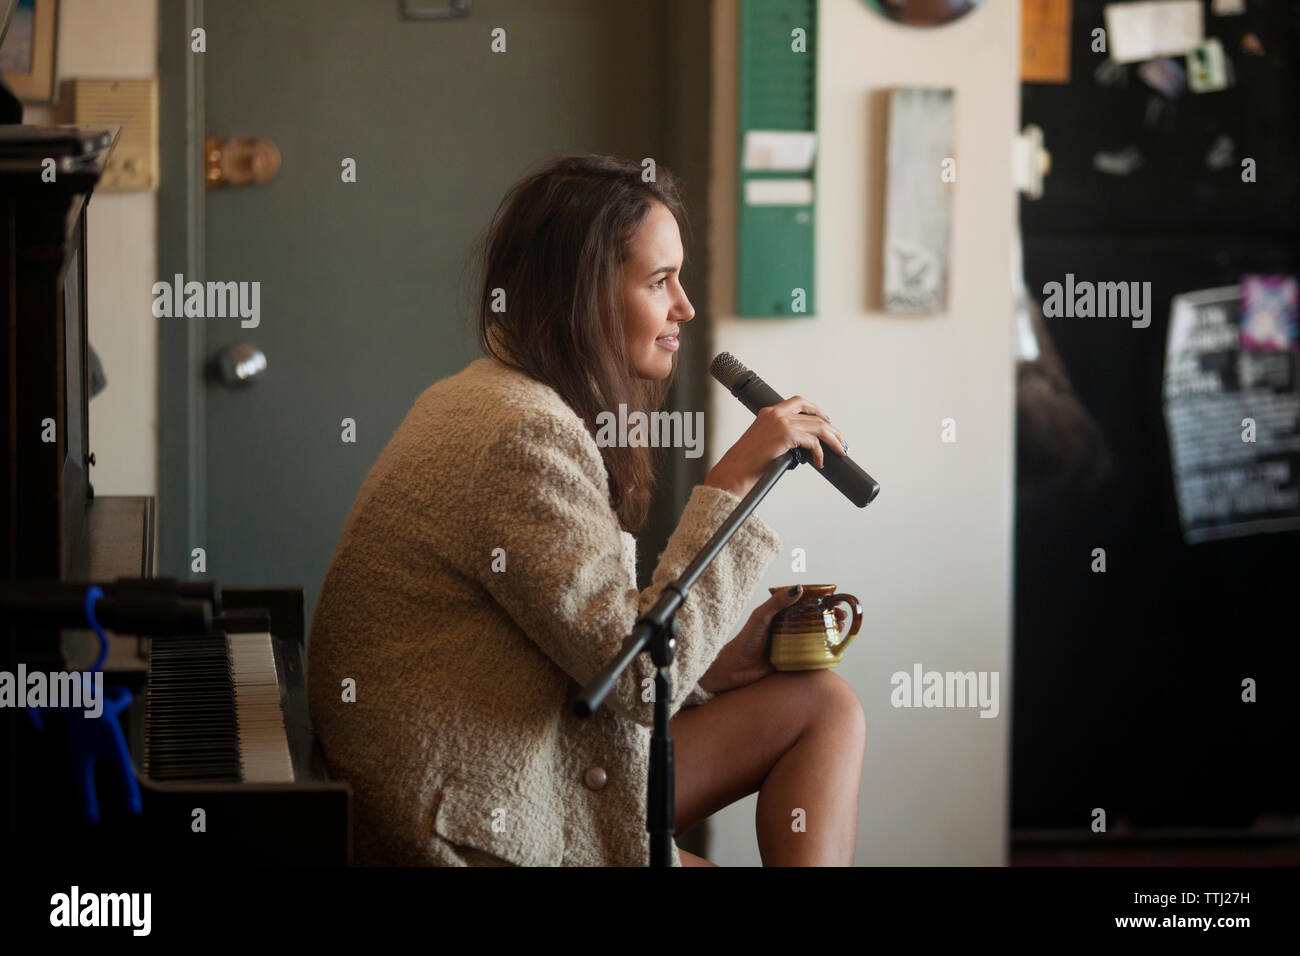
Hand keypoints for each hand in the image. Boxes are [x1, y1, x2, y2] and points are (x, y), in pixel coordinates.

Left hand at [697, 586, 849, 695]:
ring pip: (815, 638)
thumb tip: (798, 588)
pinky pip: (810, 656)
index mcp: (781, 616)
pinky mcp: (792, 661)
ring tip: (840, 631)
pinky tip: (831, 650)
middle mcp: (787, 629)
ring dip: (829, 634)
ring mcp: (791, 645)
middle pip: (814, 621)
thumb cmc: (744, 641)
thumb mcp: (760, 617)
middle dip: (830, 618)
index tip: (835, 602)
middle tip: (841, 618)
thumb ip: (777, 602)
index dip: (822, 603)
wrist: (735, 670)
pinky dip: (822, 652)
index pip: (805, 605)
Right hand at [705, 395, 848, 498]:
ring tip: (839, 449)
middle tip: (839, 439)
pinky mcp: (786, 435)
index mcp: (769, 412)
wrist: (736, 470)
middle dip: (831, 427)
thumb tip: (804, 445)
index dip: (816, 410)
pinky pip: (813, 442)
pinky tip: (819, 462)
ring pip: (818, 426)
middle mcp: (775, 413)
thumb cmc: (747, 462)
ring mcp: (781, 423)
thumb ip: (782, 437)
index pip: (799, 402)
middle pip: (813, 414)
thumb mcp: (764, 442)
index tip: (826, 421)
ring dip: (832, 439)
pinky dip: (820, 453)